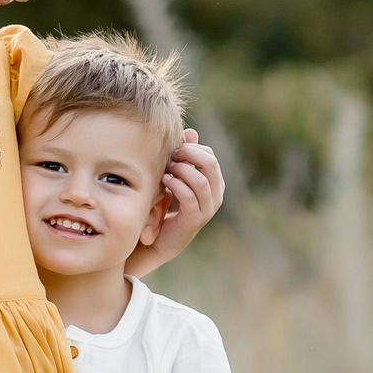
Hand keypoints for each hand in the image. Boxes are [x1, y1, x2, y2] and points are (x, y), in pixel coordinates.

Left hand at [128, 129, 223, 276]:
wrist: (157, 239)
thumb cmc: (166, 205)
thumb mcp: (175, 177)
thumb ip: (184, 157)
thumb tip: (191, 132)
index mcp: (214, 184)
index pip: (210, 156)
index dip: (191, 149)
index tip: (173, 151)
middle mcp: (215, 196)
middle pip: (211, 164)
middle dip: (189, 155)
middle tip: (171, 156)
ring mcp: (207, 209)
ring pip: (201, 180)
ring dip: (181, 170)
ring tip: (167, 170)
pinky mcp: (194, 220)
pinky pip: (189, 197)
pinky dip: (176, 185)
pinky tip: (164, 180)